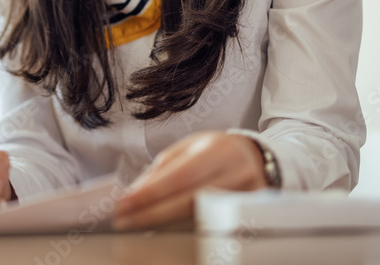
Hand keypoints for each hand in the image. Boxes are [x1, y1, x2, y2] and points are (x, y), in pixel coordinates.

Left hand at [113, 131, 267, 230]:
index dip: (150, 193)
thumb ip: (162, 168)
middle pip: (189, 203)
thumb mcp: (188, 148)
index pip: (179, 177)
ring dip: (165, 224)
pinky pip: (213, 228)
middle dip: (152, 214)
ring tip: (138, 225)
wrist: (255, 158)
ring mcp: (247, 198)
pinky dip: (186, 230)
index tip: (124, 203)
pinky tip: (167, 231)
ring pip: (200, 219)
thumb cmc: (216, 150)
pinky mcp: (252, 217)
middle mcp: (235, 175)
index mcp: (217, 152)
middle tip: (124, 220)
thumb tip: (135, 192)